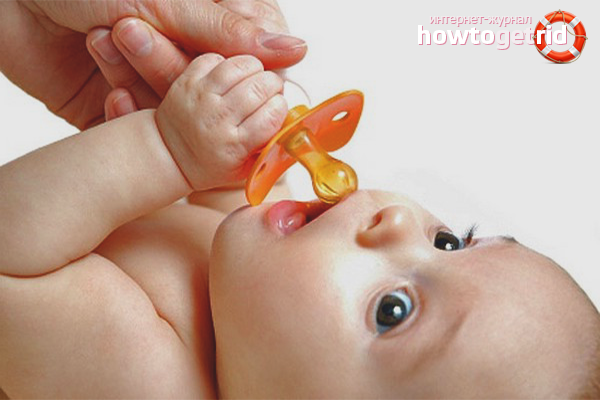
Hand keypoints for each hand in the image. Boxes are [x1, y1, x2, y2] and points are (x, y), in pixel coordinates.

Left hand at [0, 0, 303, 128]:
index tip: (253, 91)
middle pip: (218, 92)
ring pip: (180, 111)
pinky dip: (124, 112)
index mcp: (211, 19)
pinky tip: (104, 83)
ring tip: (109, 35)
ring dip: (143, 77)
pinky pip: (144, 128)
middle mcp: (190, 55)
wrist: (12, 3)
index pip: (256, 60)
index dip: (254, 78)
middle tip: (138, 32)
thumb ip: (229, 31)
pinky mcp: (130, 113)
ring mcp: (160, 86)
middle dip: (176, 67)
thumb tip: (297, 51)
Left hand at [156, 54, 287, 190]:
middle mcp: (217, 119)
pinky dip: (227, 62)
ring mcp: (200, 97)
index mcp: (235, 145)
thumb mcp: (246, 169)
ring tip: (253, 78)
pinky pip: (215, 58)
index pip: (273, 114)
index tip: (277, 108)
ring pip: (240, 66)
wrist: (169, 154)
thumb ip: (272, 149)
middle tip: (268, 91)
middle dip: (272, 85)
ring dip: (253, 68)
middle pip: (261, 86)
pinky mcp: (187, 81)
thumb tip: (296, 125)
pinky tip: (229, 75)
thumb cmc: (212, 163)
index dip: (281, 106)